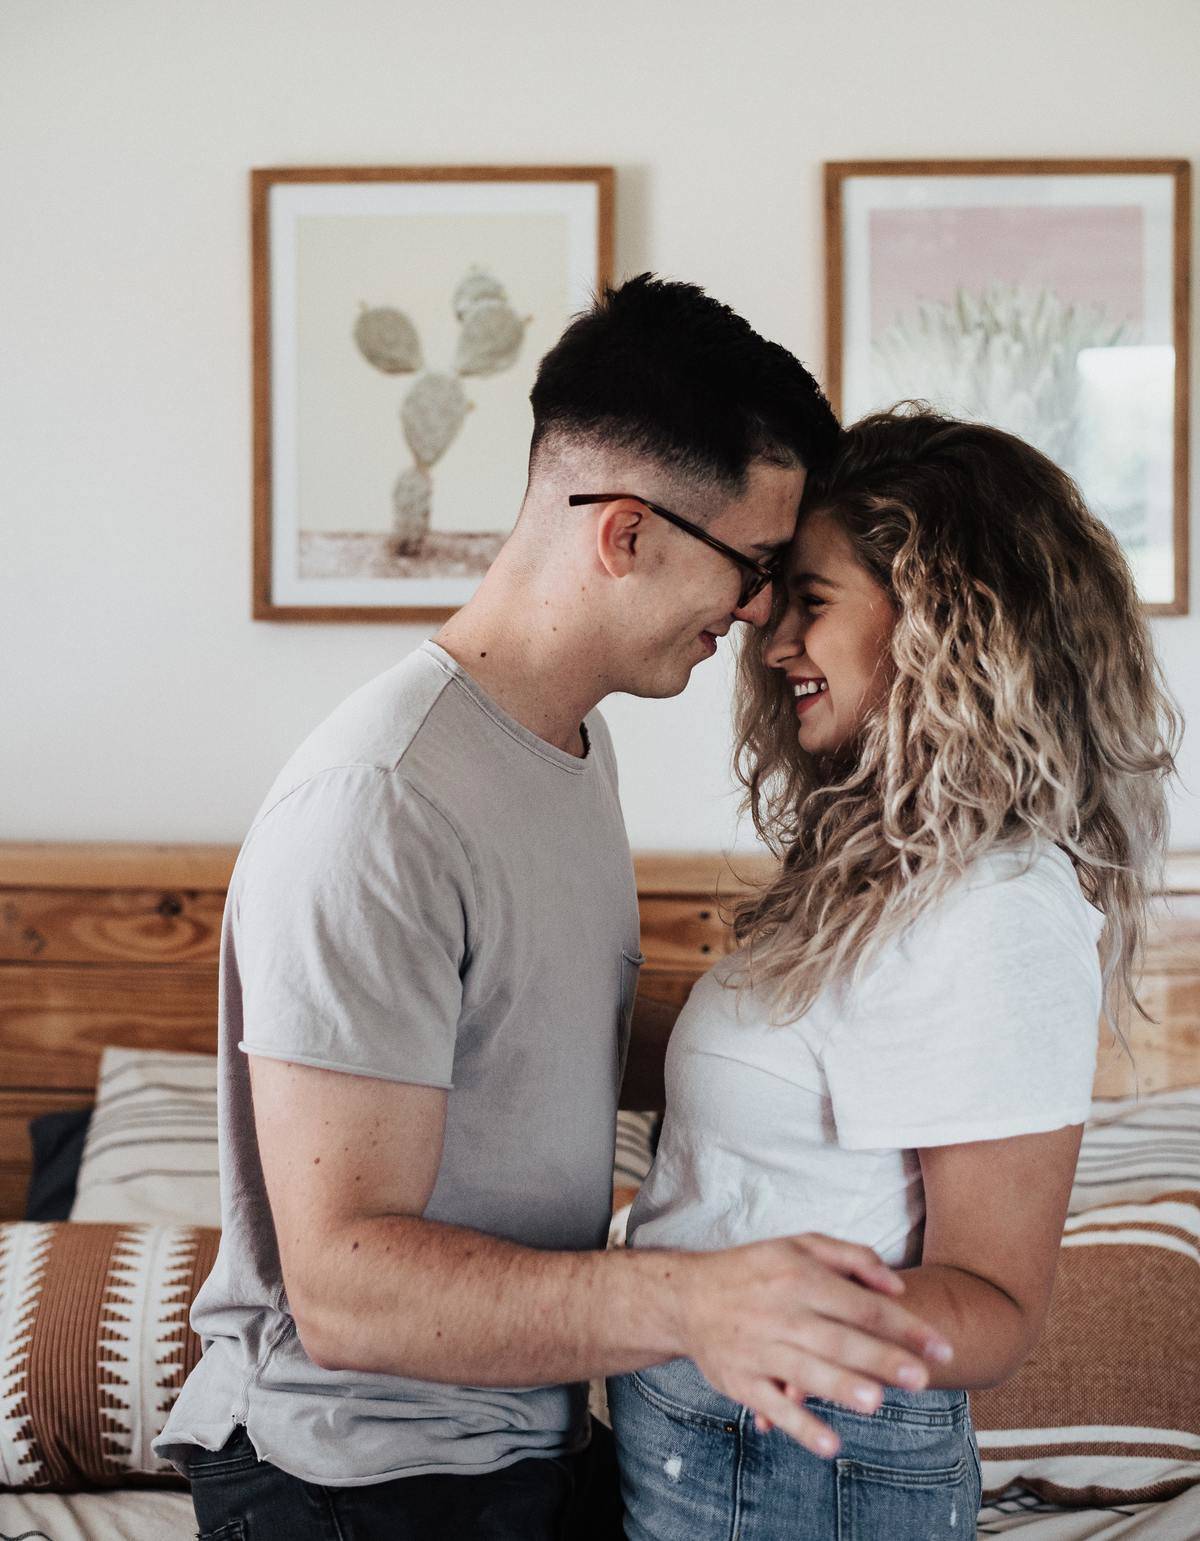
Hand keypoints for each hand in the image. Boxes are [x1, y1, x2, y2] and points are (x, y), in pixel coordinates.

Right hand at [675, 1233, 952, 1456]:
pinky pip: (772, 1405)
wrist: (687, 1297)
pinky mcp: (741, 1381)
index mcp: (800, 1278)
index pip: (862, 1305)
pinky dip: (799, 1426)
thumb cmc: (753, 1270)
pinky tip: (829, 1443)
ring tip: (875, 1401)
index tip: (941, 1349)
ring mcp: (760, 1349)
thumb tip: (897, 1287)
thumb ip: (852, 1257)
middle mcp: (782, 1313)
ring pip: (805, 1370)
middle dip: (880, 1358)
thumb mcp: (799, 1245)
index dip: (905, 1326)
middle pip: (838, 1338)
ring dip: (840, 1387)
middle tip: (920, 1379)